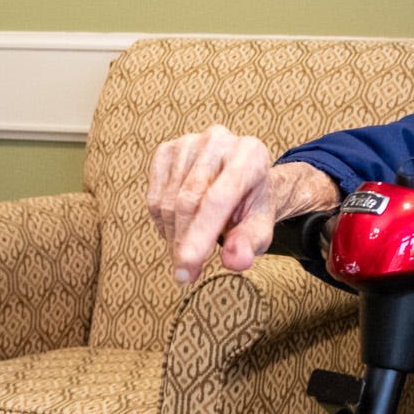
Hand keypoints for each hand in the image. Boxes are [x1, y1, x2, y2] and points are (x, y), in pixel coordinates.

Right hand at [145, 127, 337, 283]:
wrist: (244, 181)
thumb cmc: (252, 207)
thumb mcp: (260, 228)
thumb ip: (250, 244)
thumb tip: (235, 260)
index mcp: (251, 154)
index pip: (218, 197)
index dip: (200, 235)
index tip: (187, 268)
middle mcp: (219, 140)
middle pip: (189, 200)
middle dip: (184, 243)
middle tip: (185, 273)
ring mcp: (190, 142)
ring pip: (168, 202)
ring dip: (173, 236)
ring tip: (188, 252)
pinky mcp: (167, 150)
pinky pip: (154, 197)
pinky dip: (162, 223)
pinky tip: (178, 229)